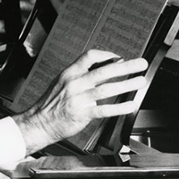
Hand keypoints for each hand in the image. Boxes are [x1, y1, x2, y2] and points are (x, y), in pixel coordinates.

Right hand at [13, 49, 147, 153]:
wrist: (38, 123)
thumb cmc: (50, 105)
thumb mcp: (61, 83)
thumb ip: (79, 76)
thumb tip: (101, 70)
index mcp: (69, 74)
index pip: (90, 56)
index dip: (107, 55)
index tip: (119, 58)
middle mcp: (74, 84)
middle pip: (103, 71)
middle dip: (126, 66)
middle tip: (140, 64)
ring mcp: (78, 99)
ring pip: (107, 89)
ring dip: (126, 84)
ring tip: (140, 81)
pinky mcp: (82, 114)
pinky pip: (104, 110)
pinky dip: (119, 108)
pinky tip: (130, 106)